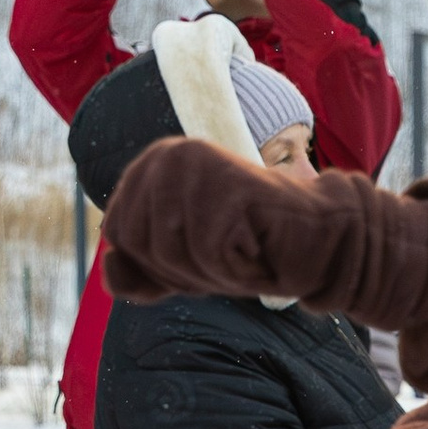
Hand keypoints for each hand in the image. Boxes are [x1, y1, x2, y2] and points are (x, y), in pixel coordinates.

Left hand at [104, 134, 339, 304]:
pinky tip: (258, 253)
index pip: (119, 234)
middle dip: (182, 270)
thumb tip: (109, 260)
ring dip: (210, 274)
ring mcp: (198, 165)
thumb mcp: (181, 268)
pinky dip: (235, 271)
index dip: (158, 263)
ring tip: (243, 253)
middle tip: (226, 255)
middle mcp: (170, 154)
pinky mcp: (228, 186)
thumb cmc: (248, 252)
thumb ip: (137, 271)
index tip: (202, 251)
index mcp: (151, 164)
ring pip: (169, 252)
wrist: (318, 243)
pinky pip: (207, 255)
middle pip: (139, 244)